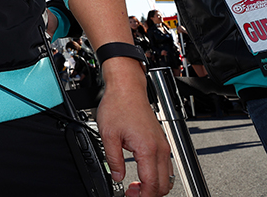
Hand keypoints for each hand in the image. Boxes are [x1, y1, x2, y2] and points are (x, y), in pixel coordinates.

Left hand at [96, 61, 171, 196]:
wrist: (127, 89)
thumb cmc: (119, 105)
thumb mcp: (108, 135)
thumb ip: (113, 160)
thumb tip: (117, 176)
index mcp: (148, 149)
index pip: (152, 184)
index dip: (141, 196)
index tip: (129, 196)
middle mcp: (160, 149)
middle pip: (164, 185)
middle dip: (149, 194)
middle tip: (131, 193)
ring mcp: (163, 145)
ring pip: (167, 177)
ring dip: (153, 186)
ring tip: (134, 186)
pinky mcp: (161, 142)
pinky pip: (165, 166)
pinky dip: (156, 175)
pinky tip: (141, 173)